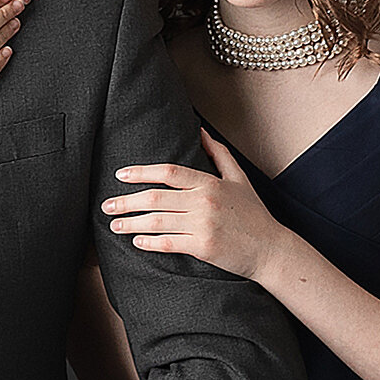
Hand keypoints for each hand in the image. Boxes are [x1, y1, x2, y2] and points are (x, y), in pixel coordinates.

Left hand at [103, 128, 288, 279]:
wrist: (271, 249)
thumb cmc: (253, 214)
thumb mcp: (239, 179)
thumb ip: (219, 154)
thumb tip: (199, 130)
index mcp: (210, 183)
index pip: (168, 172)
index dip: (141, 172)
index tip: (121, 175)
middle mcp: (204, 202)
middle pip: (155, 198)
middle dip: (126, 202)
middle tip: (107, 206)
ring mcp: (203, 225)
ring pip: (157, 221)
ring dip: (131, 223)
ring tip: (115, 225)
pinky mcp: (203, 247)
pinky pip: (168, 243)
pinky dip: (149, 243)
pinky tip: (137, 242)